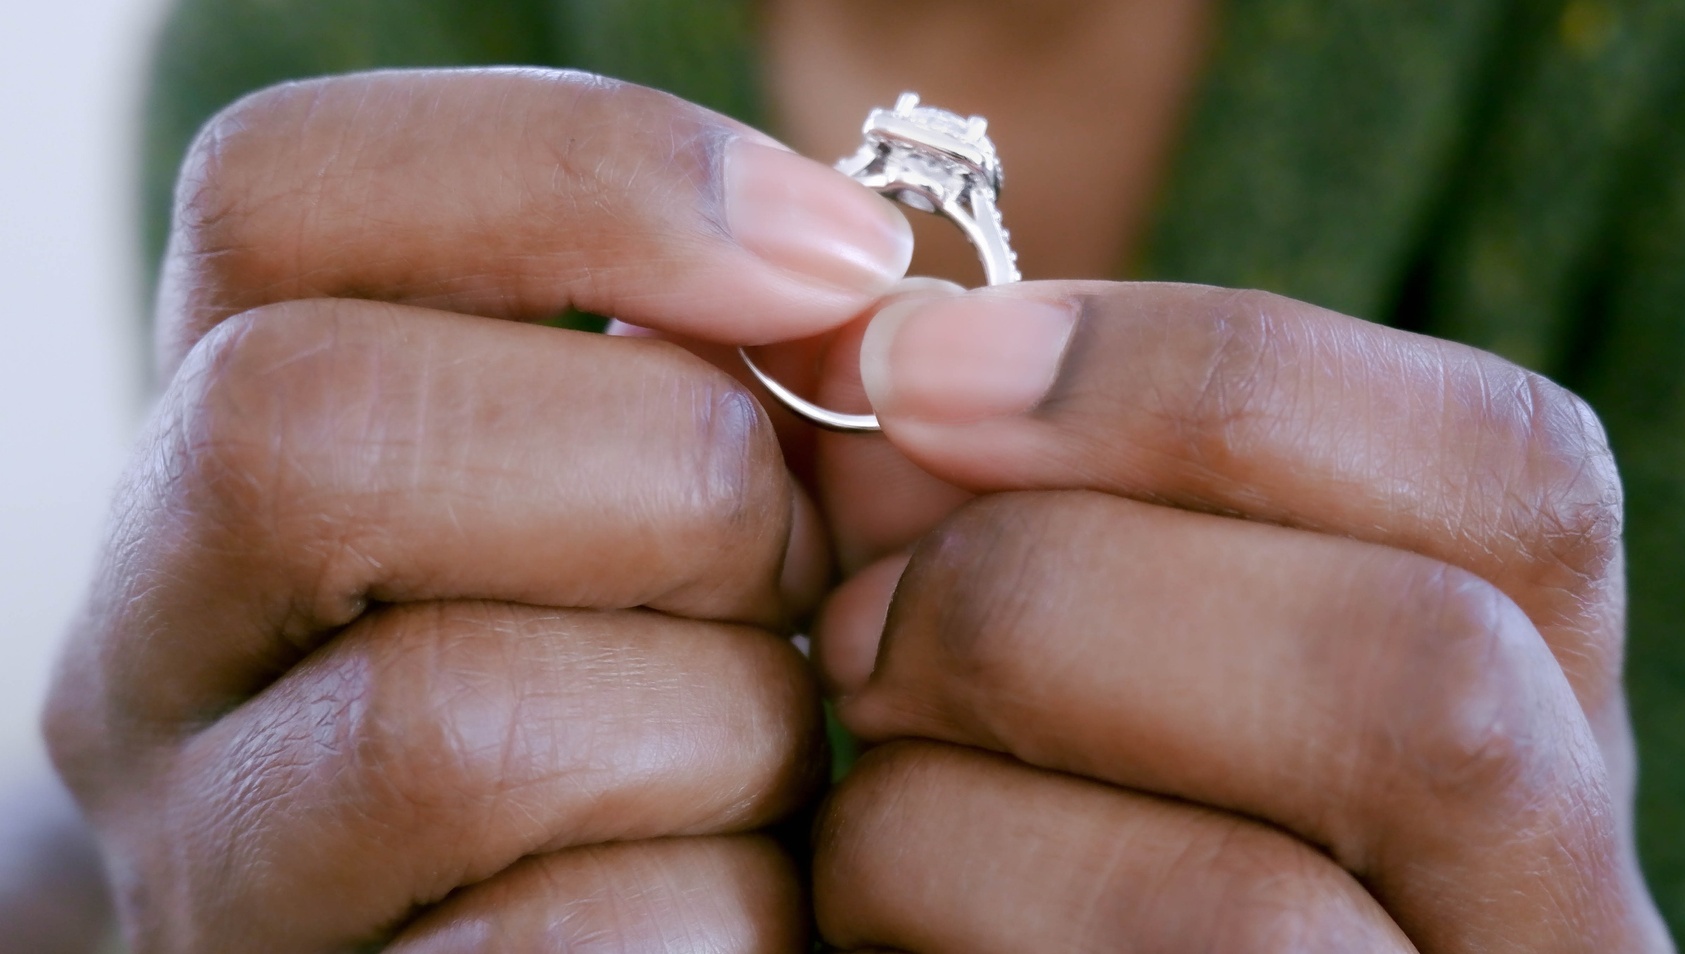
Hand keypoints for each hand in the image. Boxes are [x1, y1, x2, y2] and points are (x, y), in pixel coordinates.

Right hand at [43, 68, 916, 951]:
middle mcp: (152, 645)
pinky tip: (742, 886)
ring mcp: (214, 857)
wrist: (540, 947)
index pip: (277, 191)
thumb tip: (860, 302)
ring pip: (455, 718)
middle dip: (668, 470)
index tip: (842, 255)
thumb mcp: (658, 492)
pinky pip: (570, 941)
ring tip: (774, 741)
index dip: (585, 175)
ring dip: (725, 718)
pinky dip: (726, 907)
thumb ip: (734, 375)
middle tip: (792, 559)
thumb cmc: (634, 680)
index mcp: (224, 447)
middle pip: (308, 426)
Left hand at [805, 282, 1673, 951]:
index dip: (1198, 375)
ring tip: (848, 746)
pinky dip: (914, 906)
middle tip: (853, 605)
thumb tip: (900, 351)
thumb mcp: (1078, 626)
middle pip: (1416, 667)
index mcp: (1539, 713)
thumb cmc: (1048, 808)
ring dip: (952, 788)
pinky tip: (857, 884)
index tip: (919, 357)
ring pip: (1247, 902)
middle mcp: (1552, 900)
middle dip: (1052, 588)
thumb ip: (1020, 491)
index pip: (1512, 473)